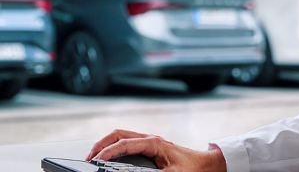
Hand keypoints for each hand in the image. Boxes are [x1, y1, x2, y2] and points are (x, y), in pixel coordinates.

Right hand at [86, 129, 225, 171]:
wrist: (206, 165)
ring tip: (93, 158)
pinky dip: (114, 148)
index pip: (124, 143)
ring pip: (121, 136)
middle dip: (101, 144)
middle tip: (88, 158)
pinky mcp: (150, 148)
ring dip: (106, 144)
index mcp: (154, 143)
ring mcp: (149, 142)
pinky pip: (127, 143)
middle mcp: (150, 139)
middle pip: (118, 134)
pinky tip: (108, 158)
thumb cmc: (192, 169)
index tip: (95, 161)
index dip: (108, 152)